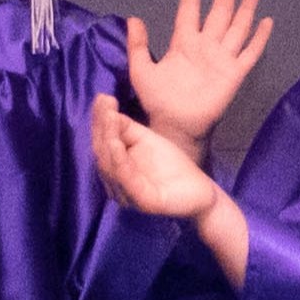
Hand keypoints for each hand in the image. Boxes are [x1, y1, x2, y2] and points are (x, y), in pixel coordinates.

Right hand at [82, 92, 230, 223]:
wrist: (200, 192)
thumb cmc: (174, 167)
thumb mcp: (148, 141)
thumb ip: (127, 129)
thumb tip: (107, 110)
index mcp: (116, 171)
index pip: (102, 144)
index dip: (99, 121)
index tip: (101, 97)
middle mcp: (116, 185)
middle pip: (102, 154)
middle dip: (102, 127)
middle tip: (105, 102)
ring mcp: (129, 196)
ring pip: (112, 168)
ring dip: (108, 141)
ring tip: (109, 118)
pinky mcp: (145, 203)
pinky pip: (129, 182)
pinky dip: (121, 162)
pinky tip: (117, 144)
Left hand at [130, 0, 275, 145]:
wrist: (176, 126)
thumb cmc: (158, 100)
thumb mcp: (142, 71)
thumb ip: (139, 45)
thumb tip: (133, 18)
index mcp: (183, 42)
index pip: (189, 8)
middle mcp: (206, 45)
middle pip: (219, 10)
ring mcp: (222, 58)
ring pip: (238, 26)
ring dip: (246, 6)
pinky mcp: (235, 73)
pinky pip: (250, 52)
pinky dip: (259, 37)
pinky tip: (266, 21)